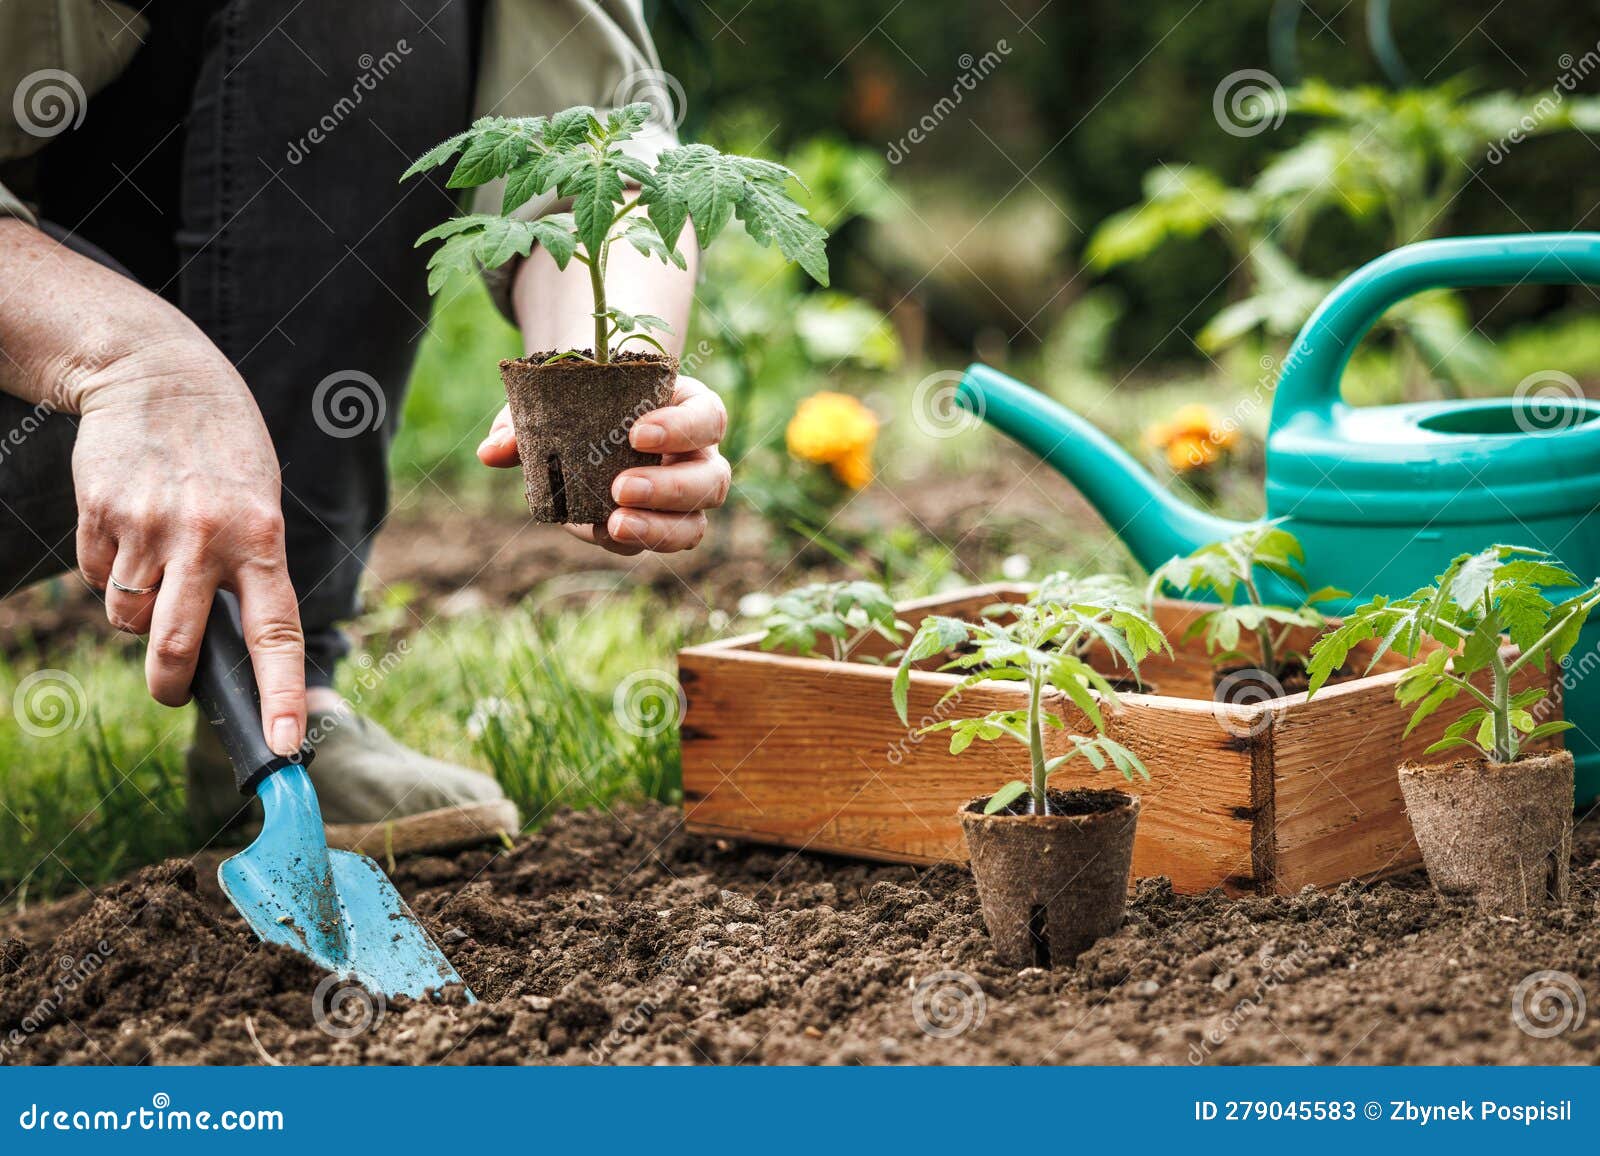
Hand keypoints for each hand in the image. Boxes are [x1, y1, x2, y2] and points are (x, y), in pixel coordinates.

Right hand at [71, 336, 305, 755]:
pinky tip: (128, 527)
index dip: (282, 695)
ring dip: (136, 614)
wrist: (157, 374)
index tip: (285, 746)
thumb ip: (247, 569)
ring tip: (156, 565)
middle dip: (170, 685)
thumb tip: (223, 648)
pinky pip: (97, 578)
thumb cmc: (224, 451)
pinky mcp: (100, 515)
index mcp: (262, 537)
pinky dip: (109, 571)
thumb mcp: (259, 502)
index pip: (276, 632)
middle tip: (173, 692)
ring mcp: (148, 527)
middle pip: (176, 646)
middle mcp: (206, 537)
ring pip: (128, 618)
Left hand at [477, 374, 730, 554]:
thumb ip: (524, 421)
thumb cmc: (582, 402)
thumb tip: (492, 451)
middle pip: (711, 479)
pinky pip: (660, 543)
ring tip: (613, 523)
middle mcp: (698, 457)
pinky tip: (598, 530)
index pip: (708, 417)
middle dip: (670, 488)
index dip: (682, 428)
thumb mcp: (554, 400)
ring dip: (659, 528)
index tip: (636, 434)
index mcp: (688, 410)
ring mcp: (685, 499)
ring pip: (695, 523)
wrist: (586, 424)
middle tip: (620, 487)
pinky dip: (631, 541)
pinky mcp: (662, 527)